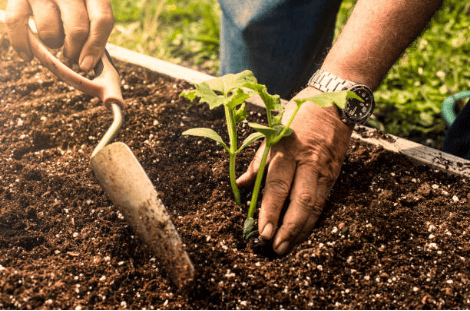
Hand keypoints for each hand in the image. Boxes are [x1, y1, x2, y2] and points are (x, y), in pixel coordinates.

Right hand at [5, 0, 113, 70]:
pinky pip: (17, 24)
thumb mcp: (89, 8)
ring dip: (53, 44)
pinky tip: (28, 56)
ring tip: (55, 39)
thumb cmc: (74, 3)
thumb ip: (94, 30)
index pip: (101, 20)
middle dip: (75, 51)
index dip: (95, 47)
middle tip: (72, 55)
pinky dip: (23, 44)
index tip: (86, 65)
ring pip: (49, 31)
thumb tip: (89, 64)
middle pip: (77, 30)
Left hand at [237, 86, 352, 254]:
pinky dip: (312, 219)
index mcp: (287, 149)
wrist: (337, 103)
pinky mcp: (334, 174)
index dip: (270, 210)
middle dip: (288, 227)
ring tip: (287, 246)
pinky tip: (302, 232)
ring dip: (301, 229)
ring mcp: (324, 169)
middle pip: (300, 200)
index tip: (262, 231)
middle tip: (276, 247)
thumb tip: (240, 186)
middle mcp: (308, 161)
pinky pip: (323, 201)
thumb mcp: (273, 132)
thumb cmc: (298, 116)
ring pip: (315, 205)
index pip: (278, 185)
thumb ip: (258, 162)